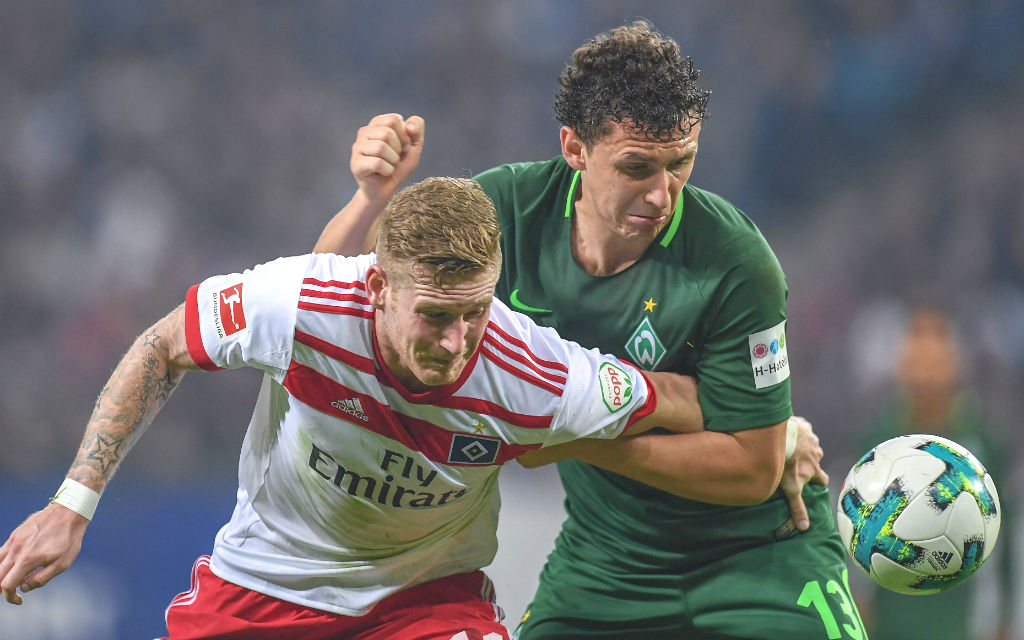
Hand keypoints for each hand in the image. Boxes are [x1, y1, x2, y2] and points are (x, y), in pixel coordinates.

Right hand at [0, 504, 88, 603]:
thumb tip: (23, 588)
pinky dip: (2, 563)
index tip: (19, 599)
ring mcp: (13, 541)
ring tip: (12, 579)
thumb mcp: (62, 564)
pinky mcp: (14, 534)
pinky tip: (13, 566)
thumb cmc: (69, 538)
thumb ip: (41, 579)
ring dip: (1, 575)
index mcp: (27, 560)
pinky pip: (0, 552)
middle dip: (2, 588)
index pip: (7, 585)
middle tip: (14, 591)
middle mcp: (16, 550)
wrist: (69, 512)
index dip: (10, 597)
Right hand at [351, 113, 424, 205]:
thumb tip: (408, 125)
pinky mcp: (356, 164)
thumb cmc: (398, 167)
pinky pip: (377, 163)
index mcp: (377, 124)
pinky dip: (387, 170)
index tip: (401, 147)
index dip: (404, 136)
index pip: (394, 120)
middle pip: (387, 133)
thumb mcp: (413, 147)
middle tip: (394, 159)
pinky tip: (384, 173)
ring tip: (390, 166)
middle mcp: (364, 132)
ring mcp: (357, 148)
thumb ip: (416, 130)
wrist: (387, 190)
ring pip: (380, 147)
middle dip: (397, 149)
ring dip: (392, 161)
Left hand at [780, 416, 828, 531]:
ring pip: (810, 443)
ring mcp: (811, 438)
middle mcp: (816, 454)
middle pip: (817, 459)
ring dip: (803, 445)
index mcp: (814, 470)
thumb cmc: (786, 465)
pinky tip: (787, 431)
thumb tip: (805, 527)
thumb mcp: (791, 489)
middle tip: (797, 461)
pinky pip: (803, 427)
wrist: (781, 438)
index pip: (823, 479)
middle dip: (810, 461)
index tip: (815, 482)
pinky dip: (798, 429)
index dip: (819, 481)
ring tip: (789, 445)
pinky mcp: (804, 425)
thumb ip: (797, 507)